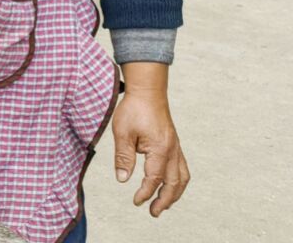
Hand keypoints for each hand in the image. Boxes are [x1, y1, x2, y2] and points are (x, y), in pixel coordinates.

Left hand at [111, 62, 189, 216]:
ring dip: (175, 193)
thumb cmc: (133, 110)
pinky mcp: (174, 144)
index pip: (154, 178)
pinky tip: (169, 185)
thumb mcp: (122, 133)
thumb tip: (123, 179)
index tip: (136, 202)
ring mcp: (176, 147)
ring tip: (163, 204)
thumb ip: (123, 157)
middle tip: (153, 213)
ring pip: (182, 177)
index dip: (145, 193)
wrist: (148, 91)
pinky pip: (182, 168)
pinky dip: (178, 181)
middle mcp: (172, 150)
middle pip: (174, 183)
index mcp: (160, 149)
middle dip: (165, 200)